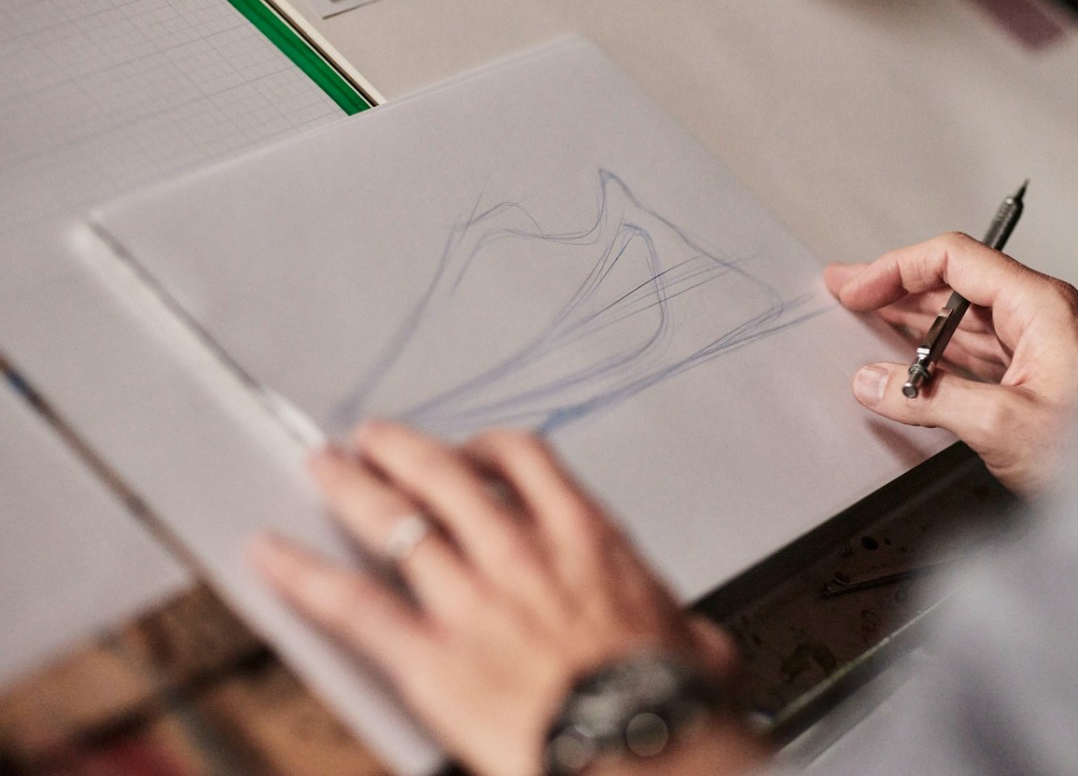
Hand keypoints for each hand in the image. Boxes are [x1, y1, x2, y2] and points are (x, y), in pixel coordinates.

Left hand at [249, 423, 752, 775]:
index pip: (526, 460)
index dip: (485, 447)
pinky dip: (303, 574)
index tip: (469, 453)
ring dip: (351, 487)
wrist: (643, 747)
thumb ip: (683, 628)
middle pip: (445, 475)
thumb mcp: (692, 644)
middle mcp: (520, 552)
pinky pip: (352, 602)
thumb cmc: (669, 700)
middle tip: (375, 439)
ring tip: (324, 467)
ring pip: (395, 519)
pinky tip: (270, 554)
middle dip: (403, 450)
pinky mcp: (430, 654)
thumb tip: (700, 642)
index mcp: (584, 539)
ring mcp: (471, 598)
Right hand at [825, 232, 1077, 494]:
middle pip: (955, 285)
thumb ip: (931, 398)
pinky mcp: (1035, 380)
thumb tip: (875, 382)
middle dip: (896, 288)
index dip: (899, 269)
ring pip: (962, 320)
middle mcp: (1043, 318)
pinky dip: (933, 354)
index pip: (957, 261)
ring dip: (911, 321)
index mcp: (1042, 308)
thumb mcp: (1004, 425)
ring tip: (865, 318)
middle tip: (847, 290)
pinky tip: (906, 362)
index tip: (859, 286)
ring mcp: (1040, 349)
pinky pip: (974, 353)